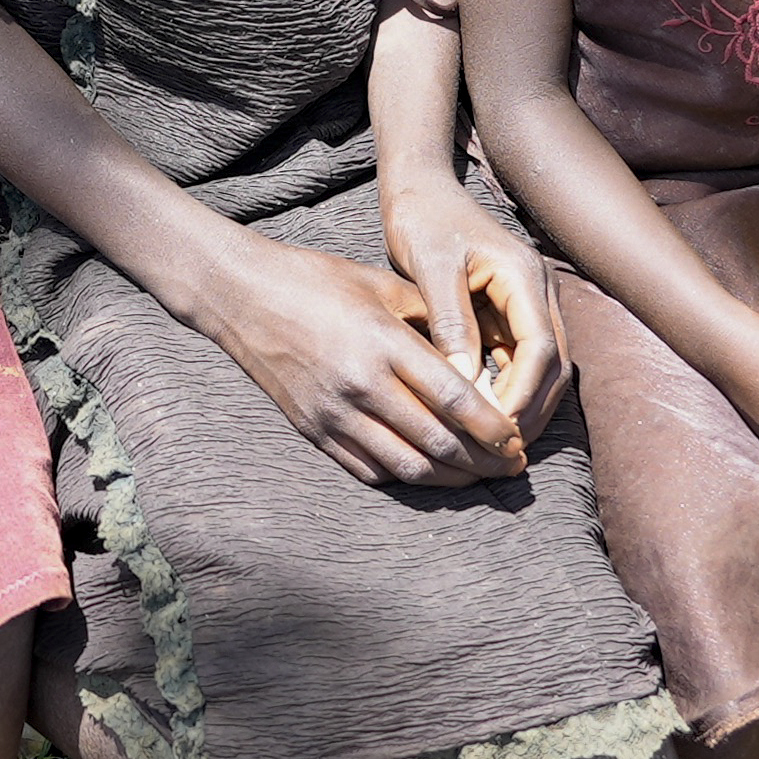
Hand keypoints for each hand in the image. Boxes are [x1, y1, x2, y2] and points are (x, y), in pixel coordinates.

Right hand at [195, 239, 529, 490]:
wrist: (240, 296)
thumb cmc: (315, 280)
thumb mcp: (380, 285)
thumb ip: (431, 320)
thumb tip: (480, 354)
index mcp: (382, 342)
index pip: (452, 398)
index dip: (492, 428)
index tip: (518, 441)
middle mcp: (359, 385)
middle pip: (437, 442)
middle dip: (484, 462)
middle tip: (513, 466)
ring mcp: (333, 413)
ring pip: (407, 466)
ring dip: (451, 478)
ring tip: (479, 475)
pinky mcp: (313, 431)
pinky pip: (371, 469)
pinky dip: (408, 477)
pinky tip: (431, 471)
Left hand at [382, 172, 569, 429]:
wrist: (421, 191)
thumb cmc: (423, 220)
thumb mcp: (430, 266)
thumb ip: (449, 321)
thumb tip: (462, 382)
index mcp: (524, 276)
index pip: (542, 347)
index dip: (524, 392)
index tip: (497, 425)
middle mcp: (537, 292)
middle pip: (554, 364)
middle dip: (532, 408)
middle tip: (500, 446)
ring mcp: (527, 304)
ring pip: (544, 368)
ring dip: (526, 405)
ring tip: (494, 441)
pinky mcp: (510, 315)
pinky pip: (520, 362)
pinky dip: (510, 391)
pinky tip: (484, 416)